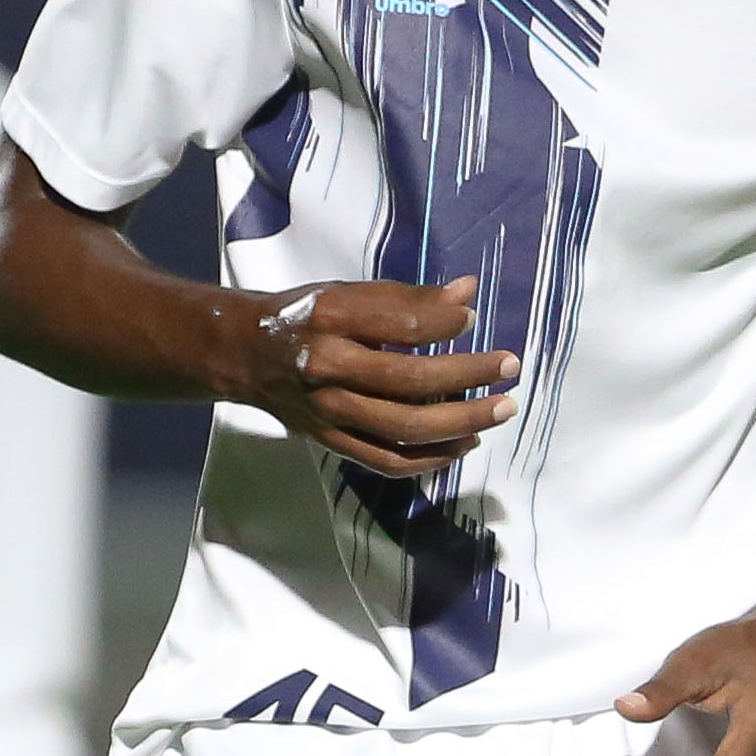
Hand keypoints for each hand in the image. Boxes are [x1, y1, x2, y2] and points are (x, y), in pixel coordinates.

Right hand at [232, 273, 517, 480]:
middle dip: (469, 376)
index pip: (401, 325)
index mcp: (330, 319)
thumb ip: (407, 299)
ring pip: (404, 429)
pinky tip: (464, 444)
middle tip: (509, 368)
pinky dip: (431, 458)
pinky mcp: (331, 442)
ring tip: (500, 410)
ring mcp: (328, 412)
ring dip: (461, 423)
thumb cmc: (305, 317)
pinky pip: (388, 461)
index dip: (446, 322)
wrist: (246, 355)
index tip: (473, 318)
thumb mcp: (347, 294)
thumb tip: (468, 293)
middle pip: (410, 382)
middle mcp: (327, 368)